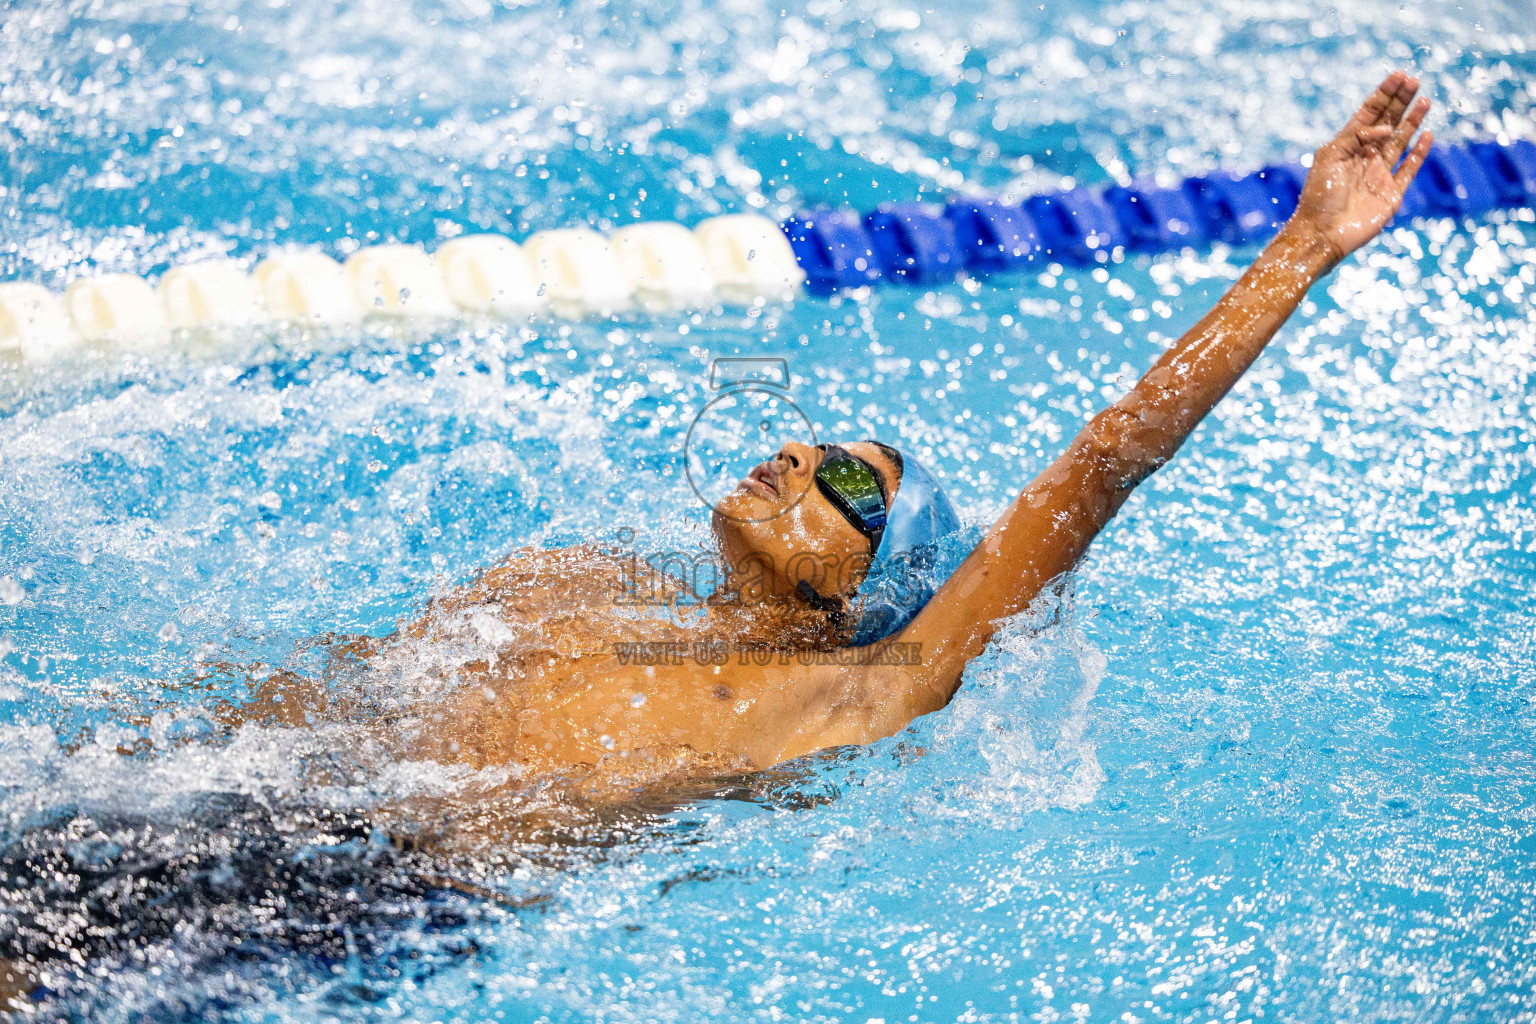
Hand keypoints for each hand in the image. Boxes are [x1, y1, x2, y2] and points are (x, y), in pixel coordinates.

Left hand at [1291, 71, 1432, 264]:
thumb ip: (1356, 136)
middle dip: (1400, 101)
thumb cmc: (1320, 195)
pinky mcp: (1391, 193)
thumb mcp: (1330, 156)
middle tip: (1415, 81)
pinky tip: (1427, 135)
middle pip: (1387, 123)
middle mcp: (1364, 157)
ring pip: (1400, 141)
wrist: (1323, 233)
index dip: (1384, 94)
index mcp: (1346, 147)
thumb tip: (1387, 129)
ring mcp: (1379, 175)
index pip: (1368, 114)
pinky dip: (1419, 152)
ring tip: (1424, 100)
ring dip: (1412, 121)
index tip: (1399, 75)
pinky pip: (1409, 168)